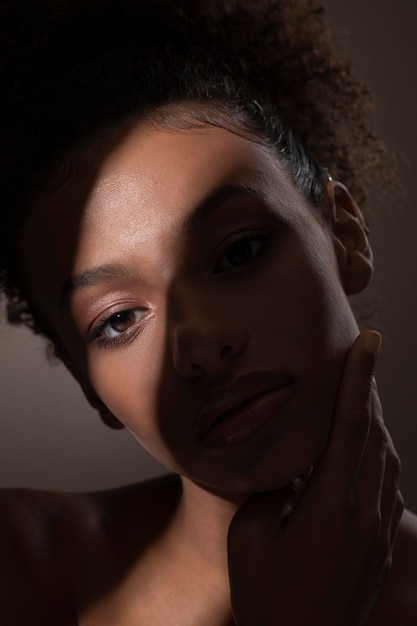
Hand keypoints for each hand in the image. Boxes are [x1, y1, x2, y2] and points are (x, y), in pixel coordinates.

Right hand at [227, 331, 403, 625]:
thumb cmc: (267, 596)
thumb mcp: (250, 537)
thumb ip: (270, 490)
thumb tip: (284, 464)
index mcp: (330, 505)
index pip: (349, 425)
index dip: (359, 378)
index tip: (368, 342)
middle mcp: (363, 512)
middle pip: (374, 434)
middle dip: (369, 389)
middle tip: (363, 357)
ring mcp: (378, 529)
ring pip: (387, 458)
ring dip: (376, 421)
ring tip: (361, 396)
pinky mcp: (381, 544)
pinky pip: (389, 485)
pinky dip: (380, 455)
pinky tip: (366, 450)